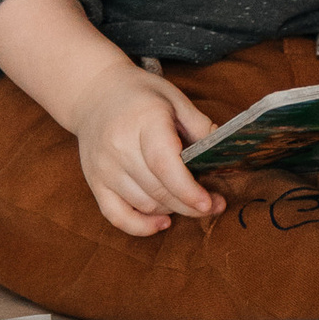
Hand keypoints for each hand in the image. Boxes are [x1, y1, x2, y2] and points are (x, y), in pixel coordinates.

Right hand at [71, 58, 220, 237]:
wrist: (95, 93)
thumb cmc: (142, 96)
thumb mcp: (175, 100)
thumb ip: (201, 128)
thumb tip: (224, 157)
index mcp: (144, 119)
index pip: (163, 163)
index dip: (187, 189)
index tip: (209, 203)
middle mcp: (119, 145)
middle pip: (157, 189)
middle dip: (190, 204)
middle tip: (214, 204)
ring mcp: (103, 166)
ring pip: (144, 204)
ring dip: (172, 209)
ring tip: (189, 201)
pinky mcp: (94, 181)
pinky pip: (116, 216)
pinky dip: (141, 226)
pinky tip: (162, 222)